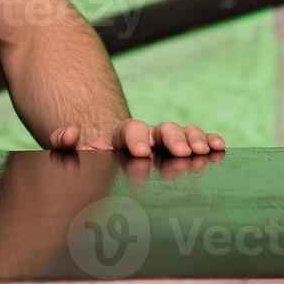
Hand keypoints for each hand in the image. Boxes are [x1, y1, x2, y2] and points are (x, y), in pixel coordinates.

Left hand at [49, 119, 224, 157]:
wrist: (98, 149)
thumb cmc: (87, 154)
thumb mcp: (73, 148)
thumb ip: (65, 141)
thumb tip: (72, 134)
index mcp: (119, 136)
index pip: (130, 130)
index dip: (136, 138)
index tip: (141, 152)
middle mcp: (145, 135)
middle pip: (161, 129)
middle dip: (173, 138)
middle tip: (180, 152)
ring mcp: (162, 142)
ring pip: (181, 134)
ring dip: (193, 139)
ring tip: (204, 149)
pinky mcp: (175, 149)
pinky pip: (195, 142)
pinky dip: (207, 140)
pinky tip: (218, 146)